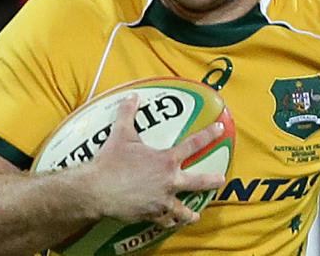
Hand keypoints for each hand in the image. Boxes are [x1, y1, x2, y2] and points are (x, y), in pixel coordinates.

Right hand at [88, 95, 224, 228]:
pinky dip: (168, 222)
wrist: (97, 190)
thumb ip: (128, 113)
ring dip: (190, 213)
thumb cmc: (111, 162)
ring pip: (182, 210)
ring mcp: (161, 201)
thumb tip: (131, 96)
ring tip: (195, 215)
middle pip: (198, 182)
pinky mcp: (150, 215)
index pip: (193, 144)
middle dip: (212, 180)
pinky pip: (164, 221)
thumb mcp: (121, 134)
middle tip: (221, 180)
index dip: (208, 135)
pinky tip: (170, 223)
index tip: (220, 130)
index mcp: (166, 160)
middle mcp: (169, 182)